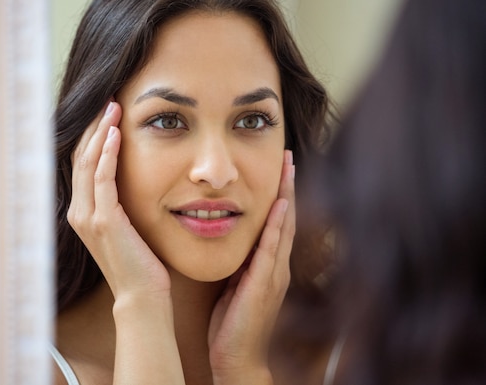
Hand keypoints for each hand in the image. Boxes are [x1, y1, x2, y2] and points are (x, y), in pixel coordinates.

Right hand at [69, 101, 184, 384]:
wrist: (142, 295)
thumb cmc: (139, 261)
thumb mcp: (126, 225)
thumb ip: (119, 201)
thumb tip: (127, 176)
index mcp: (82, 212)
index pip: (82, 163)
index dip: (91, 136)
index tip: (106, 112)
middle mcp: (78, 212)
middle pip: (79, 157)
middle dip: (93, 126)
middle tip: (108, 100)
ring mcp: (87, 217)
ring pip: (87, 163)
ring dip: (99, 132)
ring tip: (112, 108)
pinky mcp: (104, 221)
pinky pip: (102, 179)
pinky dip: (106, 154)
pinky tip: (115, 134)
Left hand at [208, 150, 295, 384]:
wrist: (237, 358)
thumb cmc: (233, 322)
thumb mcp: (235, 284)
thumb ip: (239, 262)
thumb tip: (228, 237)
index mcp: (268, 265)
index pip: (276, 222)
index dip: (280, 193)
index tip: (279, 167)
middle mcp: (276, 266)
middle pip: (286, 218)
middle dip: (288, 186)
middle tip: (287, 156)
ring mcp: (274, 275)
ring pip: (283, 227)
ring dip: (286, 197)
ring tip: (287, 169)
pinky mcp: (263, 285)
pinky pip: (271, 250)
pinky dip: (276, 227)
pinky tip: (279, 207)